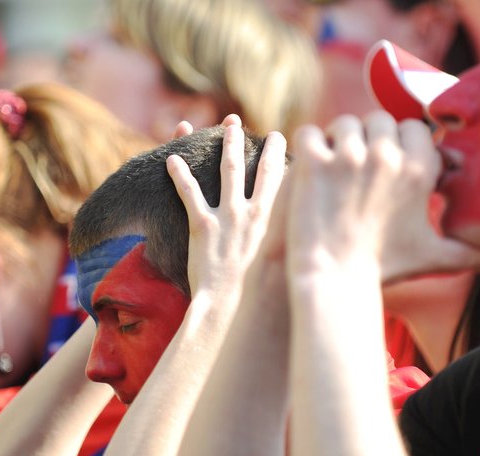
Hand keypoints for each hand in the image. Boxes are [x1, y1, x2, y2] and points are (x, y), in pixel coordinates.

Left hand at [167, 119, 287, 295]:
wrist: (230, 307)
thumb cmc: (257, 295)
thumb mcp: (283, 269)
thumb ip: (291, 251)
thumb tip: (308, 248)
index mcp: (275, 225)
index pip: (288, 185)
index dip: (292, 165)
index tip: (295, 152)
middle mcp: (254, 214)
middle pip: (262, 170)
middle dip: (266, 147)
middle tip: (269, 131)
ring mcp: (228, 217)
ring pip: (229, 171)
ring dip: (228, 144)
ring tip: (228, 125)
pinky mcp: (202, 226)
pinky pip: (188, 193)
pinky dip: (179, 174)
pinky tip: (171, 158)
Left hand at [282, 112, 479, 284]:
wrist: (334, 281)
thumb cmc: (382, 268)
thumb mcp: (432, 257)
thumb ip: (468, 253)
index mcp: (418, 170)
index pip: (413, 128)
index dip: (399, 142)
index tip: (388, 160)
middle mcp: (387, 156)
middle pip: (379, 119)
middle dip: (368, 137)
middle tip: (357, 164)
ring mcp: (348, 156)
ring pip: (344, 122)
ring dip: (337, 139)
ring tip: (332, 166)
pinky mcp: (314, 162)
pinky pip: (309, 133)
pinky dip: (307, 145)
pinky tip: (308, 167)